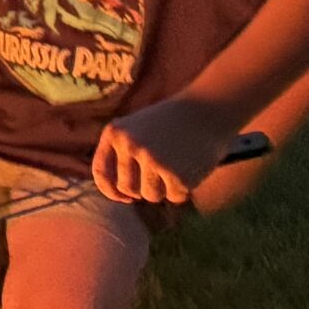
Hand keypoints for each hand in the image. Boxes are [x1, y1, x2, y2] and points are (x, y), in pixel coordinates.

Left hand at [93, 98, 240, 204]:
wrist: (207, 110)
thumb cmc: (171, 123)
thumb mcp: (137, 129)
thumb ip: (123, 154)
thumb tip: (122, 194)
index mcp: (115, 132)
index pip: (101, 172)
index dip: (110, 190)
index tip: (124, 198)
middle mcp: (129, 145)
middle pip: (127, 188)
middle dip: (142, 190)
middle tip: (159, 178)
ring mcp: (152, 160)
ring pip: (151, 195)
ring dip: (164, 189)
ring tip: (176, 167)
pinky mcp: (176, 175)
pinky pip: (175, 197)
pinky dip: (183, 189)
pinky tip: (190, 168)